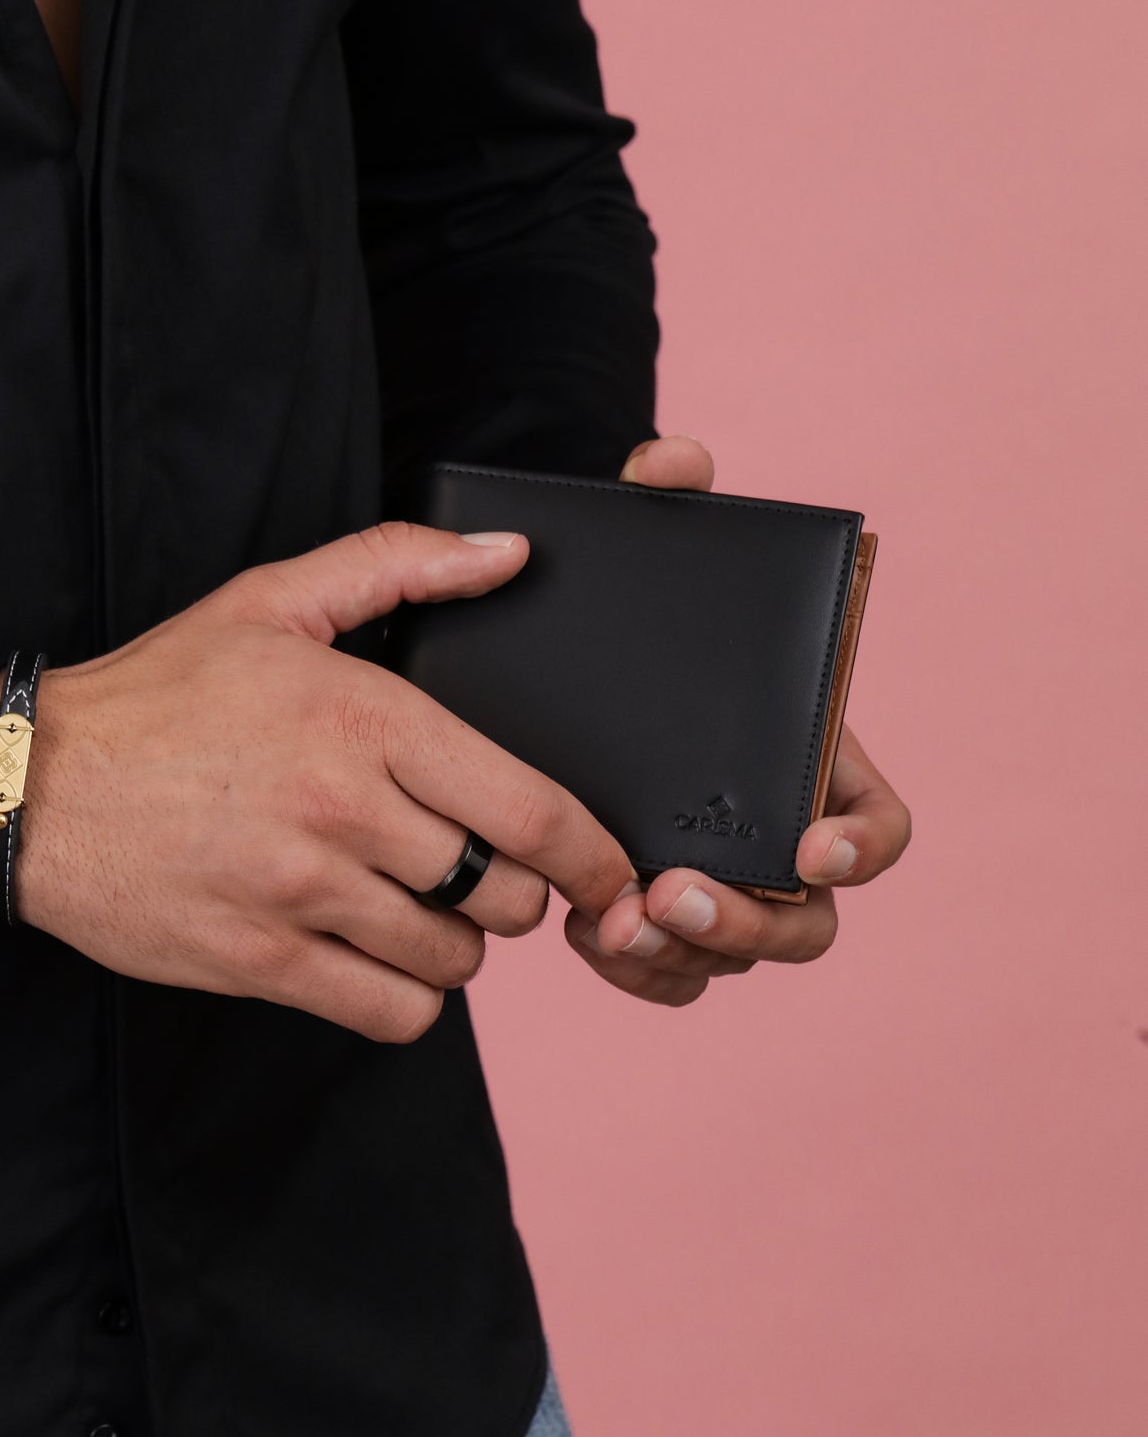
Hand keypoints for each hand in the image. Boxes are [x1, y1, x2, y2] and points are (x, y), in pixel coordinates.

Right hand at [0, 523, 636, 1042]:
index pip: (530, 808)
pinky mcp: (263, 964)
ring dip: (455, 943)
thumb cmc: (159, 695)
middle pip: (503, 892)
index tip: (609, 866)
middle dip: (513, 890)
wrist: (34, 788)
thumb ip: (399, 565)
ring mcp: (302, 896)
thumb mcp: (272, 603)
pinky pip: (392, 1014)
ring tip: (419, 910)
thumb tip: (510, 554)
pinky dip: (407, 997)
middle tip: (480, 869)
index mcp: (364, 719)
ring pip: (453, 959)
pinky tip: (381, 960)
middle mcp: (343, 811)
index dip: (593, 851)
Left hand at [563, 434, 911, 1005]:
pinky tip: (576, 928)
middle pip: (807, 923)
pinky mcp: (654, 919)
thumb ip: (665, 501)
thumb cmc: (634, 617)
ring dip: (680, 957)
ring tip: (610, 923)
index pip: (878, 828)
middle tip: (674, 894)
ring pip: (730, 963)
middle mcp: (777, 841)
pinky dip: (632, 968)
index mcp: (809, 765)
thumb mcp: (648, 555)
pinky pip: (665, 974)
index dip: (861, 847)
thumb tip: (670, 462)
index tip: (811, 844)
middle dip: (749, 925)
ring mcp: (720, 888)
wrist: (558, 668)